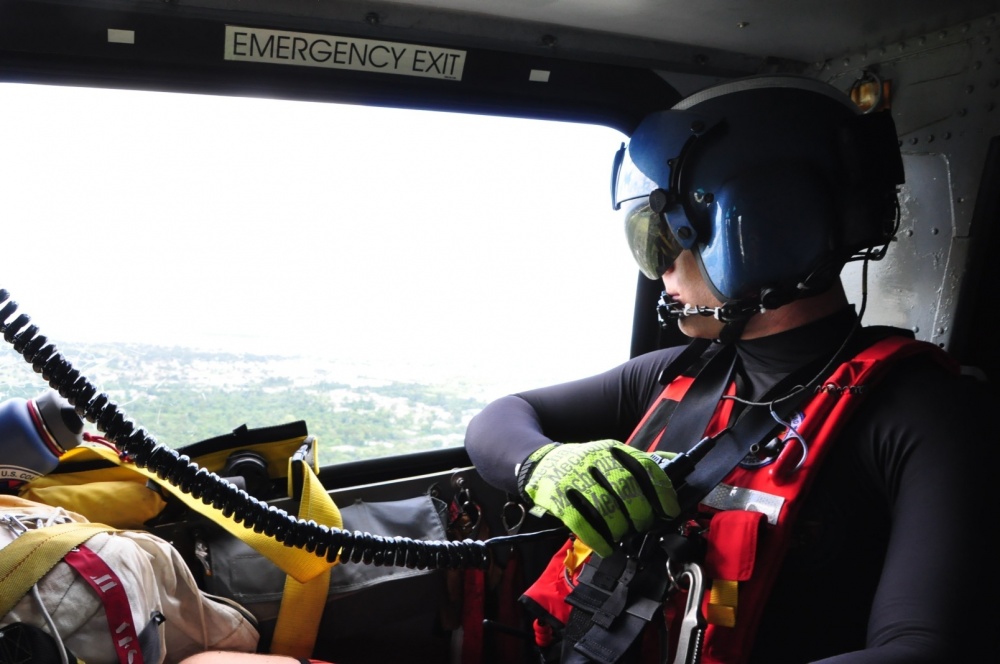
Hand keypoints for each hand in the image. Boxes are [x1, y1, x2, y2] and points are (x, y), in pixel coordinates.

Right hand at [517, 440, 679, 557]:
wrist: (541, 462)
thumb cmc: (584, 464)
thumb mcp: (610, 455)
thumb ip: (638, 462)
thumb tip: (674, 463)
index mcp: (613, 450)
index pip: (644, 465)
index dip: (661, 490)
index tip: (670, 510)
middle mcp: (595, 459)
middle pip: (626, 487)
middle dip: (640, 512)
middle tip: (643, 525)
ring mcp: (574, 477)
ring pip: (604, 506)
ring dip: (619, 527)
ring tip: (622, 535)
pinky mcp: (557, 497)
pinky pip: (580, 521)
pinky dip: (597, 538)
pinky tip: (606, 547)